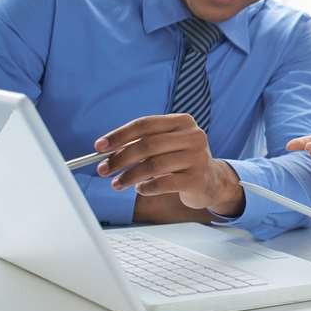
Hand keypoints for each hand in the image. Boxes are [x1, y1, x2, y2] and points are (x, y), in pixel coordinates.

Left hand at [95, 114, 243, 216]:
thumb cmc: (180, 160)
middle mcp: (193, 136)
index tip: (99, 147)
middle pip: (148, 145)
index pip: (145, 124)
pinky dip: (146, 188)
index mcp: (183, 121)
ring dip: (129, 176)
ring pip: (154, 165)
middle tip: (103, 170)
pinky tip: (141, 189)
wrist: (211, 180)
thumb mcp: (166, 144)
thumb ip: (141, 143)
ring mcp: (198, 157)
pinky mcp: (197, 178)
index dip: (119, 135)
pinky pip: (163, 183)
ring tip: (118, 184)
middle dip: (120, 158)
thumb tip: (105, 151)